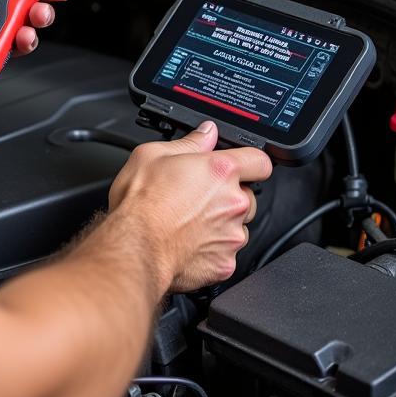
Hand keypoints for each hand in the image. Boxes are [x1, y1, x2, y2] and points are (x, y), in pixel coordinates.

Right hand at [108, 122, 272, 290]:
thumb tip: (206, 133)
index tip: (240, 167)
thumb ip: (190, 142)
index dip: (250, 162)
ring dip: (221, 222)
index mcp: (220, 171)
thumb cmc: (141, 203)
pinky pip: (226, 252)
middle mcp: (233, 203)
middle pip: (247, 195)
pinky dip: (212, 248)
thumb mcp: (153, 154)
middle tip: (197, 196)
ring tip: (188, 220)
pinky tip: (187, 241)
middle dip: (227, 195)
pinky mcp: (226, 263)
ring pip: (237, 225)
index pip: (259, 161)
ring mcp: (232, 235)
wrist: (135, 245)